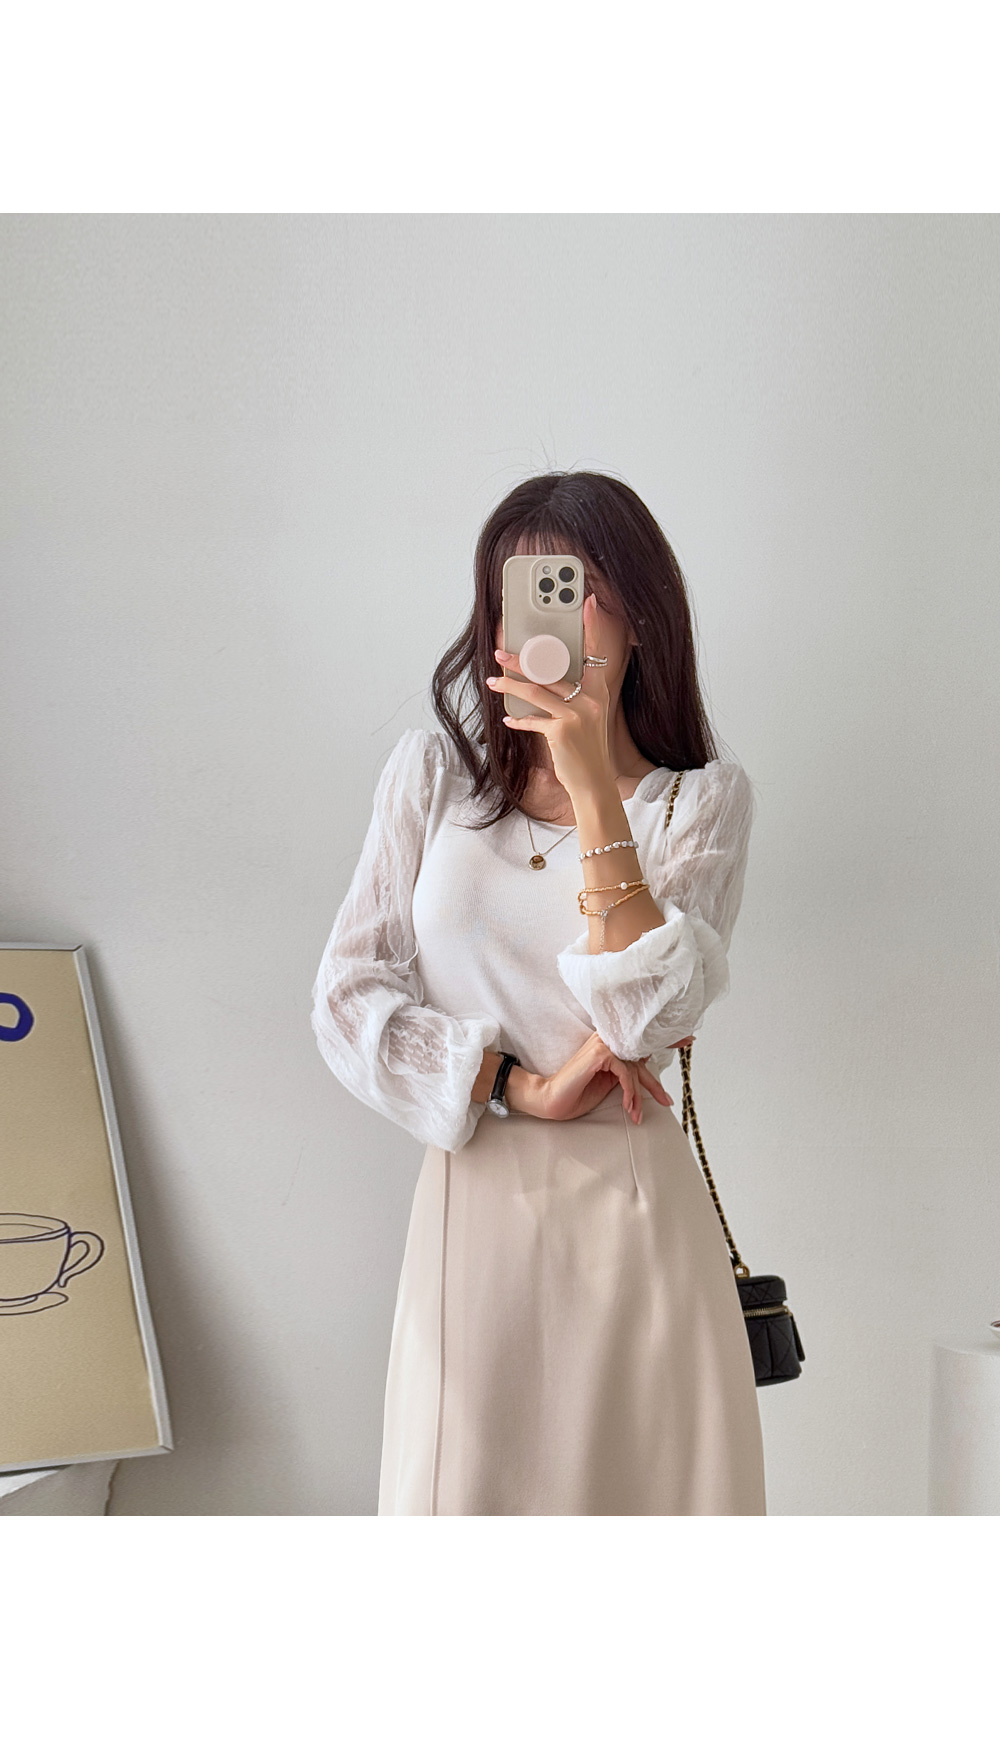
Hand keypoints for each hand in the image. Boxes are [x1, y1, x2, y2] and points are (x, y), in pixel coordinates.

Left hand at [486, 592, 614, 798]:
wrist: (594, 783)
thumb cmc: (586, 750)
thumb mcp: (588, 718)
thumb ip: (572, 696)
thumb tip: (541, 679)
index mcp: (598, 691)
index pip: (595, 652)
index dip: (591, 626)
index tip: (586, 602)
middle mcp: (590, 699)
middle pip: (552, 669)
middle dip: (522, 660)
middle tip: (501, 651)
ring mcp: (577, 715)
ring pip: (535, 690)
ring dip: (509, 685)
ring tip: (492, 680)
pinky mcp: (562, 731)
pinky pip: (533, 719)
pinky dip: (518, 719)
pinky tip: (508, 718)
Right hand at [534, 1031, 673, 1126]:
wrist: (552, 1101)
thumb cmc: (577, 1093)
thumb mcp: (609, 1083)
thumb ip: (626, 1073)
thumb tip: (647, 1074)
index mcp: (609, 1045)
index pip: (639, 1042)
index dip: (664, 1040)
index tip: (686, 1040)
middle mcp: (606, 1040)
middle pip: (641, 1057)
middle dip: (657, 1080)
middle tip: (671, 1094)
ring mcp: (603, 1045)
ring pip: (634, 1069)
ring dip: (638, 1096)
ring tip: (636, 1115)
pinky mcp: (600, 1055)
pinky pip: (626, 1073)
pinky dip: (629, 1092)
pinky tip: (627, 1106)